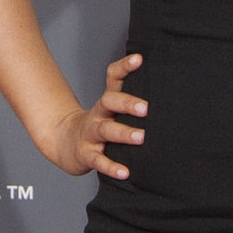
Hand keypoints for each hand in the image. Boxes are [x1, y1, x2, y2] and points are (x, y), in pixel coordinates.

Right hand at [36, 53, 146, 179]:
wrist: (64, 143)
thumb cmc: (97, 126)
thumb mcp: (111, 110)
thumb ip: (131, 102)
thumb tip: (169, 94)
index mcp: (107, 101)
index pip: (113, 78)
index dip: (124, 67)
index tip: (139, 59)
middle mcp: (98, 114)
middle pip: (109, 102)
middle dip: (127, 103)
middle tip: (146, 108)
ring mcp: (90, 134)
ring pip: (105, 130)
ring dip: (123, 133)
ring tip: (141, 137)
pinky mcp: (85, 155)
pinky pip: (99, 161)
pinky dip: (112, 167)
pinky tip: (125, 172)